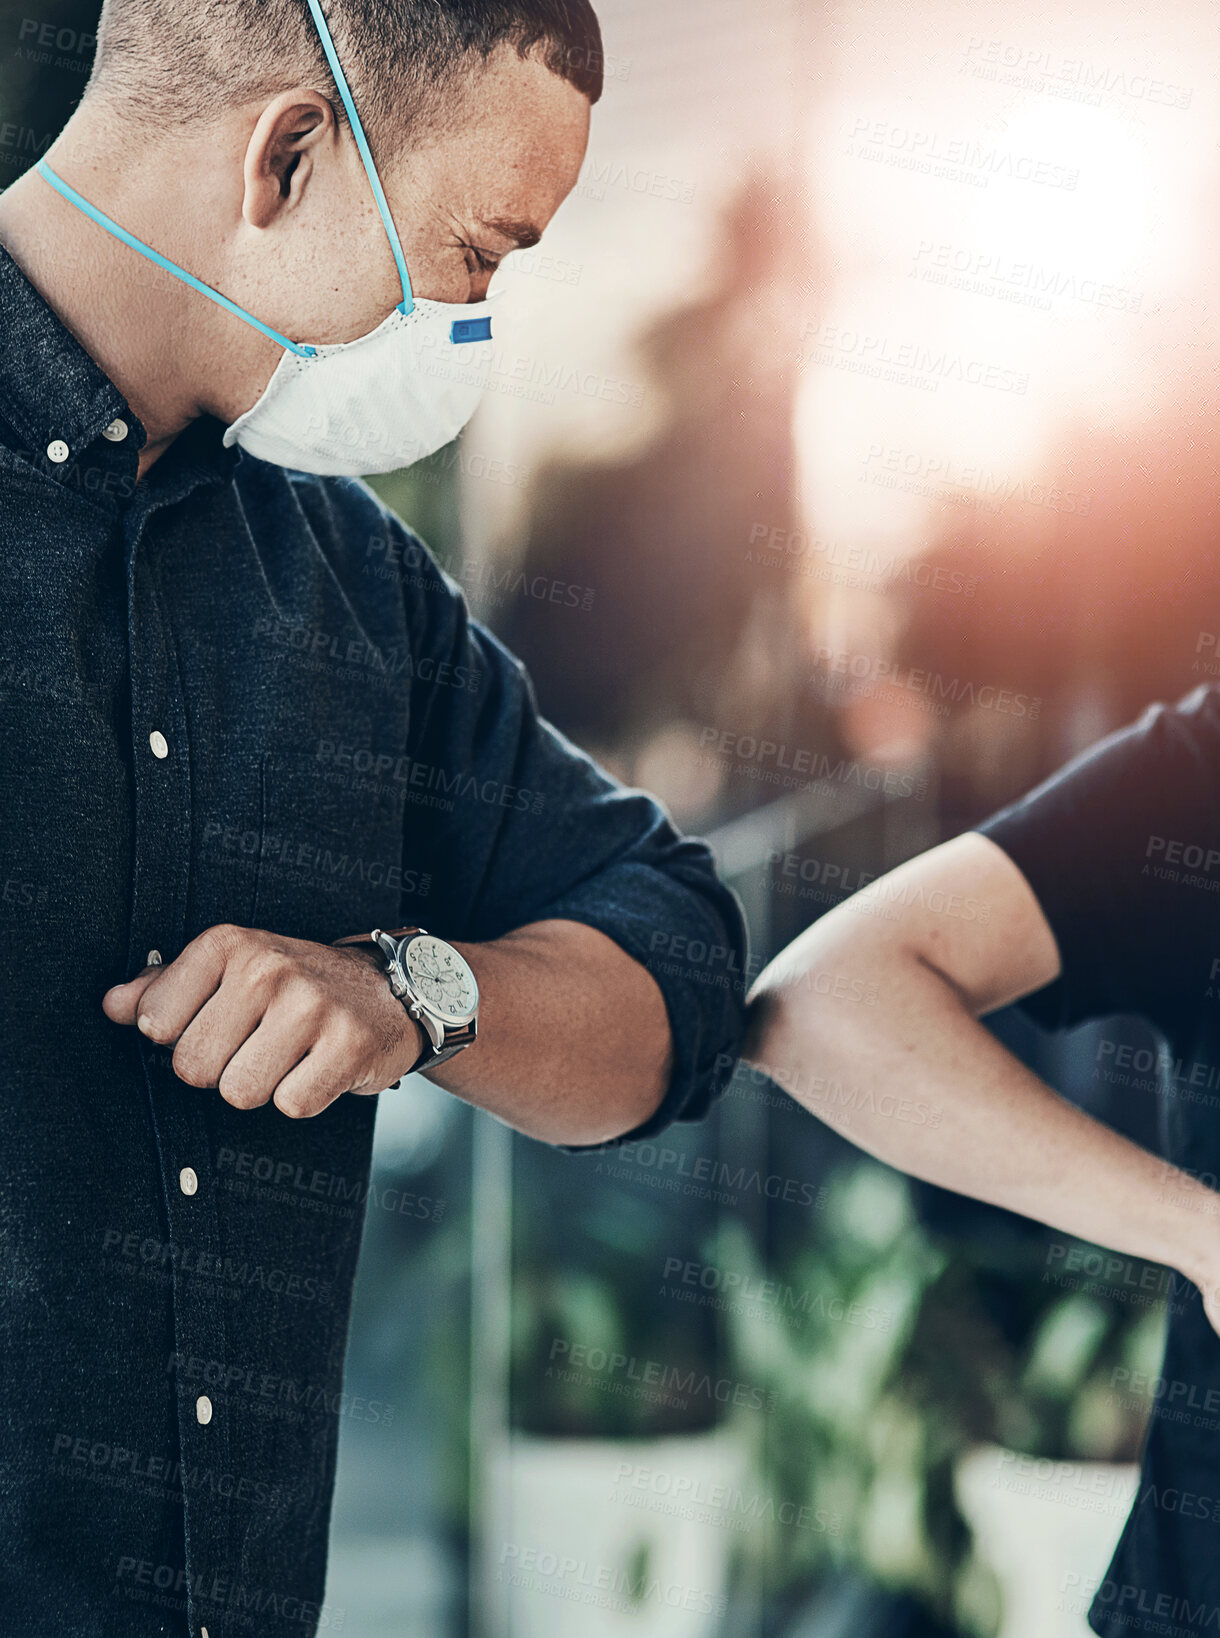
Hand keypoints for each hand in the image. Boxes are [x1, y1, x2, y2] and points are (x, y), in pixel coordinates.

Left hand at [101, 924, 423, 1117]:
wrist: (392, 990)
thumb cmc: (299, 985)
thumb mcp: (232, 969)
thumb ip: (165, 987)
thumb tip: (111, 1006)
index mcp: (228, 944)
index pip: (155, 1024)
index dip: (183, 1038)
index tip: (220, 1024)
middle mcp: (268, 968)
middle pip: (195, 1067)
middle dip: (223, 1069)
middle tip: (260, 1044)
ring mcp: (311, 1006)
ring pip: (240, 1092)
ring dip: (264, 1087)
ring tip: (290, 1056)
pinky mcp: (348, 1046)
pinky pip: (292, 1105)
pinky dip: (305, 1098)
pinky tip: (320, 1068)